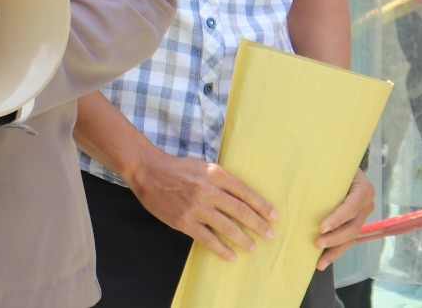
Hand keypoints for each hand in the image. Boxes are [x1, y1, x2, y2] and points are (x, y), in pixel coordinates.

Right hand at [129, 151, 277, 261]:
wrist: (147, 171)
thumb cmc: (176, 168)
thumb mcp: (202, 166)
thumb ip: (219, 179)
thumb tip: (240, 196)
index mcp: (214, 173)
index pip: (245, 192)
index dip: (262, 205)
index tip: (274, 216)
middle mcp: (207, 189)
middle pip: (240, 210)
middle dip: (258, 224)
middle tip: (269, 234)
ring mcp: (196, 207)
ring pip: (227, 226)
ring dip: (243, 239)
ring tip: (253, 247)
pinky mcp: (184, 221)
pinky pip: (207, 238)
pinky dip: (221, 249)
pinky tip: (231, 256)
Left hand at [315, 169, 375, 269]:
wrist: (345, 168)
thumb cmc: (335, 165)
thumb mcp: (334, 165)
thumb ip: (324, 171)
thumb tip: (297, 175)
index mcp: (364, 190)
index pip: (351, 207)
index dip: (337, 218)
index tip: (321, 227)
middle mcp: (366, 205)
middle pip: (352, 227)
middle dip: (335, 238)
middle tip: (317, 243)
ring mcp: (361, 217)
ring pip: (350, 238)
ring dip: (335, 250)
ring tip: (320, 261)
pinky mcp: (354, 224)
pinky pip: (347, 240)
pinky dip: (335, 251)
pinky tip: (323, 261)